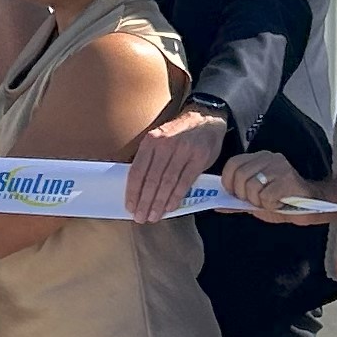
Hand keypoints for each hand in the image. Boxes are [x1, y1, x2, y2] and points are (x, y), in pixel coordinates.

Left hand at [120, 107, 228, 221]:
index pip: (137, 170)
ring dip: (159, 203)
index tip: (129, 207)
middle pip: (151, 179)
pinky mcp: (198, 159)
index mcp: (150, 141)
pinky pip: (184, 182)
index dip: (132, 191)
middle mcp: (165, 145)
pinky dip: (176, 197)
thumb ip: (149, 159)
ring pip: (167, 183)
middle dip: (144, 202)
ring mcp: (183, 151)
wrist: (206, 118)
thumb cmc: (179, 134)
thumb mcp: (159, 139)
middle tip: (140, 218)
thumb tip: (137, 187)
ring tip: (153, 216)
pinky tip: (170, 207)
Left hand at [217, 149, 336, 224]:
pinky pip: (266, 196)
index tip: (235, 194)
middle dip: (243, 195)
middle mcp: (269, 158)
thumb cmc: (282, 201)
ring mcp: (279, 167)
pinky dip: (270, 205)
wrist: (312, 206)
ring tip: (270, 201)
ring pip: (252, 187)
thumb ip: (237, 201)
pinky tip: (280, 203)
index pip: (232, 163)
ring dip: (258, 202)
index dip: (228, 181)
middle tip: (256, 201)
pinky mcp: (288, 180)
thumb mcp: (256, 200)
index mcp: (259, 158)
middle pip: (240, 176)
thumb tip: (216, 206)